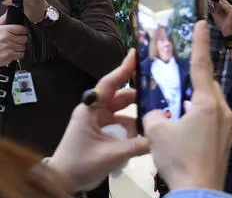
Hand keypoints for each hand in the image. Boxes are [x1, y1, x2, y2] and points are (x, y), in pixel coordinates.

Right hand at [0, 13, 27, 65]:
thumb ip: (2, 22)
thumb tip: (7, 15)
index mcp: (3, 30)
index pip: (22, 29)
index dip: (22, 32)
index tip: (20, 33)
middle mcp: (6, 38)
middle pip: (24, 39)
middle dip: (20, 41)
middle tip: (14, 41)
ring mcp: (8, 47)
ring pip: (23, 47)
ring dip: (18, 48)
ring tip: (11, 47)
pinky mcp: (8, 56)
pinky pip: (20, 55)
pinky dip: (17, 55)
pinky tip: (10, 53)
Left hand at [48, 49, 149, 192]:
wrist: (63, 182)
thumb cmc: (80, 164)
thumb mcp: (110, 155)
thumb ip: (137, 146)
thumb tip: (161, 138)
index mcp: (91, 110)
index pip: (109, 84)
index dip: (123, 69)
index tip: (136, 53)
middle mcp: (96, 111)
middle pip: (123, 97)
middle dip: (141, 95)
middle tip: (162, 91)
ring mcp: (101, 121)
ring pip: (126, 111)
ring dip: (140, 114)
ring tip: (161, 115)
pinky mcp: (106, 132)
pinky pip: (125, 124)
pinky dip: (137, 127)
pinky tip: (151, 131)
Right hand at [143, 21, 231, 190]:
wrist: (199, 191)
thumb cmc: (178, 158)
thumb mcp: (156, 132)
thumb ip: (154, 115)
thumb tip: (156, 115)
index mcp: (207, 103)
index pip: (201, 65)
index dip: (199, 43)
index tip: (202, 23)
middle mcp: (223, 110)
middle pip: (207, 86)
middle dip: (193, 79)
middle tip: (180, 73)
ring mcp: (228, 127)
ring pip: (211, 104)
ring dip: (196, 100)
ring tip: (179, 105)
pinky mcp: (227, 141)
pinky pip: (214, 120)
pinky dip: (201, 117)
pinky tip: (188, 127)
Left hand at [208, 0, 231, 36]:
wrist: (227, 32)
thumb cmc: (221, 24)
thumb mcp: (214, 14)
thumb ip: (211, 8)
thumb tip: (205, 3)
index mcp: (225, 6)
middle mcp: (230, 6)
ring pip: (224, 1)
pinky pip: (226, 7)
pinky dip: (221, 4)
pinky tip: (216, 2)